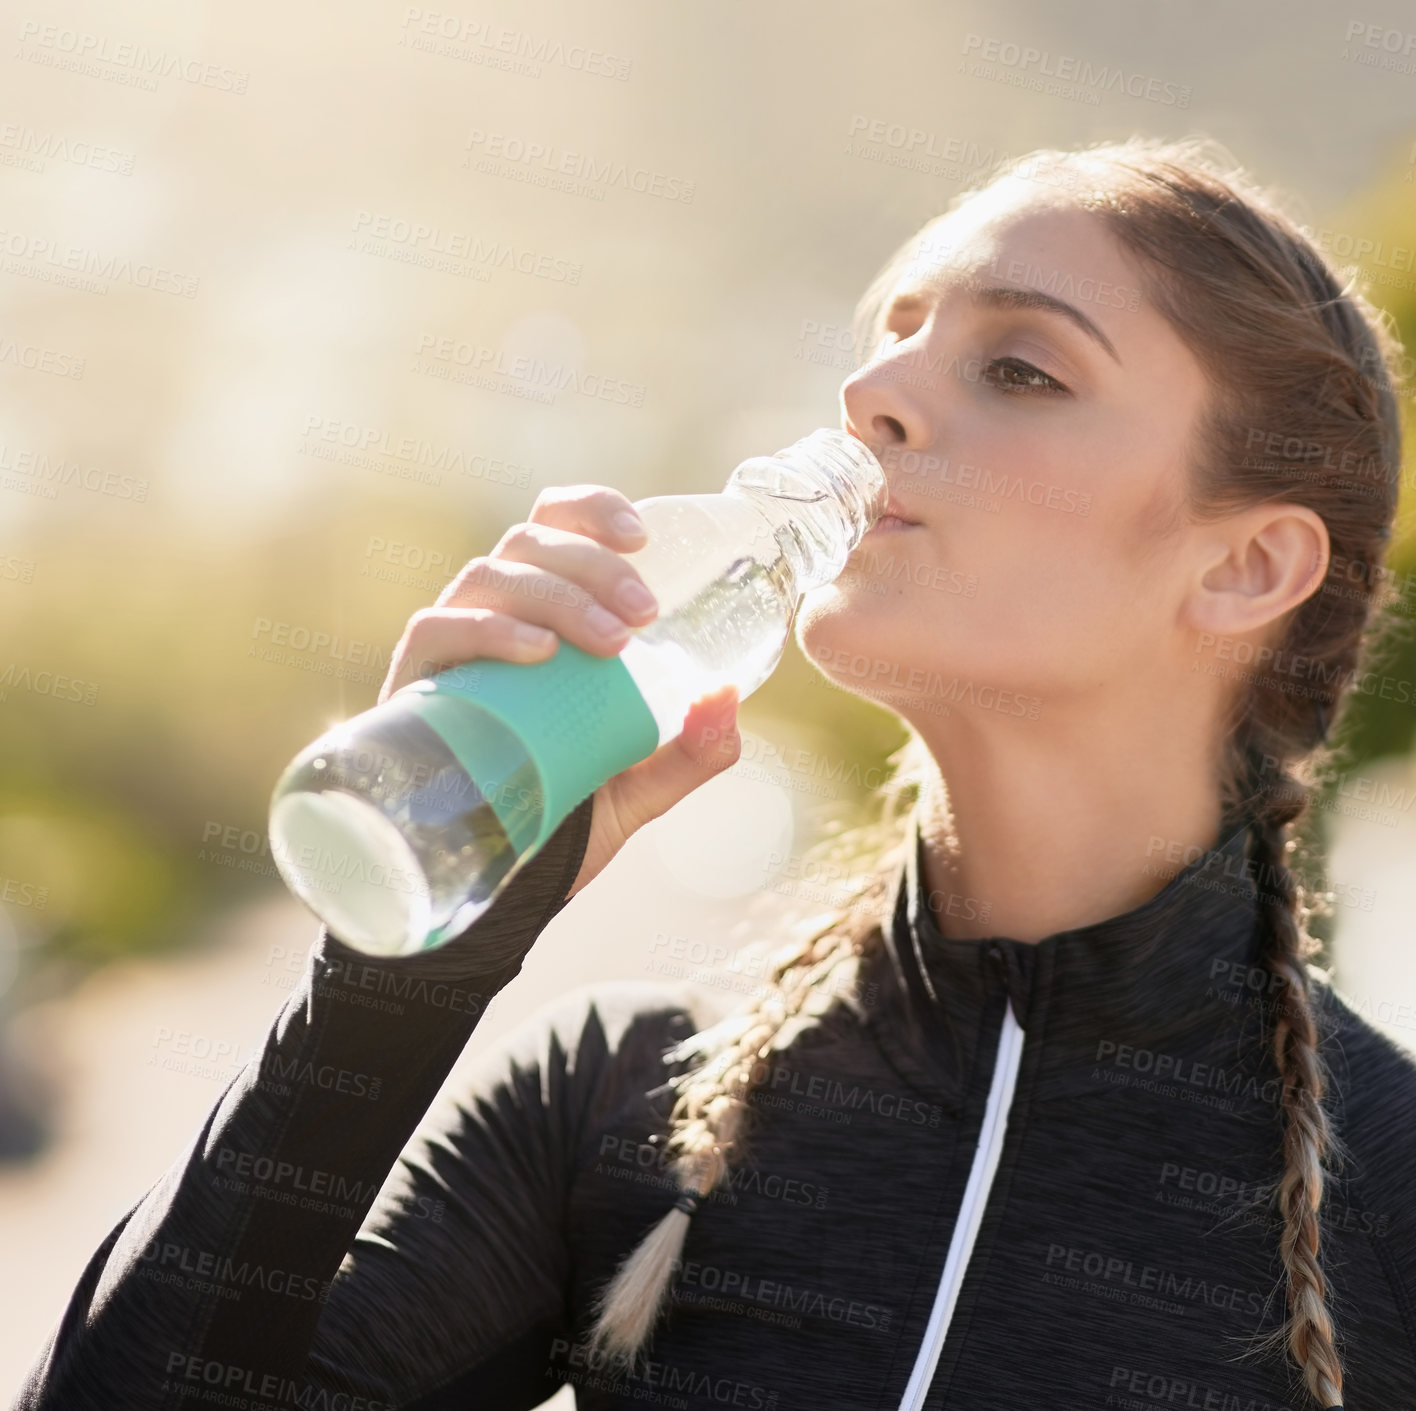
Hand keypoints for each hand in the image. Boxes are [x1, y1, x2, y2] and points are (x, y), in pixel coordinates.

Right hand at [378, 485, 741, 896]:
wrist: (492, 895)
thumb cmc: (561, 827)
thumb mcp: (638, 790)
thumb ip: (687, 752)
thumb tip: (727, 698)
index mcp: (542, 620)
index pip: (554, 529)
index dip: (591, 510)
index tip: (642, 535)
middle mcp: (493, 621)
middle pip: (529, 543)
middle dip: (592, 563)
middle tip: (645, 611)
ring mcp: (451, 653)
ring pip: (490, 575)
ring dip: (556, 594)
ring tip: (609, 641)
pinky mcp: (415, 691)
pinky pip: (436, 630)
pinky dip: (488, 630)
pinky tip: (537, 653)